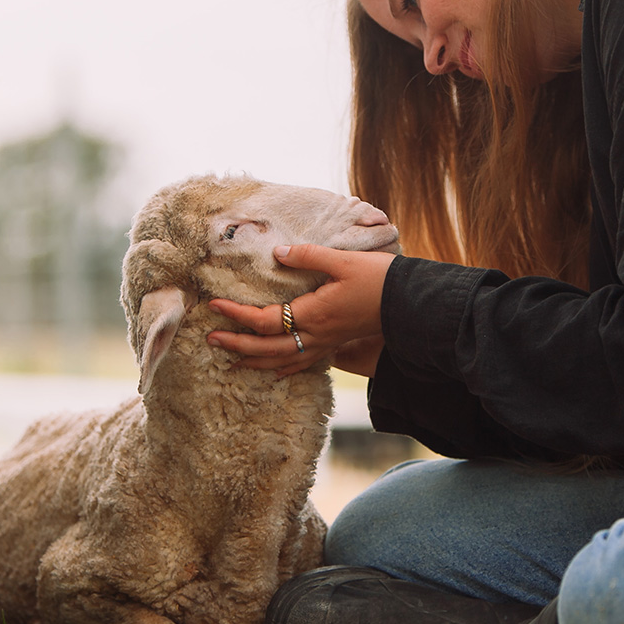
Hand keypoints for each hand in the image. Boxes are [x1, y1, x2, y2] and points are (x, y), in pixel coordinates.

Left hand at [207, 244, 393, 376]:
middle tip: (212, 339)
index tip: (215, 305)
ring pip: (285, 360)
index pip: (266, 319)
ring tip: (234, 359)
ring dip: (256, 359)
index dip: (238, 315)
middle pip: (269, 348)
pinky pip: (305, 362)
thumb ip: (308, 256)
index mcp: (315, 313)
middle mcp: (318, 334)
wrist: (412, 302)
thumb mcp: (343, 260)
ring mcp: (328, 342)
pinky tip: (275, 370)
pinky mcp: (337, 343)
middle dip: (238, 344)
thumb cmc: (379, 278)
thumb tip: (277, 253)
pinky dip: (285, 368)